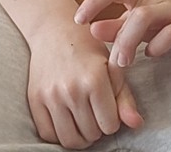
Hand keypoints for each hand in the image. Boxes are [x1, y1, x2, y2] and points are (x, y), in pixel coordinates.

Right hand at [25, 21, 139, 148]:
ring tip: (82, 120)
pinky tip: (66, 121)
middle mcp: (71, 89)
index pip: (110, 125)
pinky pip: (47, 134)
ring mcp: (50, 95)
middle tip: (94, 111)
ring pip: (70, 140)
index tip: (107, 107)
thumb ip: (125, 98)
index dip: (112, 119)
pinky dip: (59, 134)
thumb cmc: (87, 48)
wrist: (53, 30)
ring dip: (80, 136)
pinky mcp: (34, 98)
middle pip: (91, 134)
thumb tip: (137, 124)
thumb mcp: (111, 67)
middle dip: (96, 127)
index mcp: (94, 79)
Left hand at [75, 0, 170, 67]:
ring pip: (147, 18)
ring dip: (130, 41)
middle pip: (132, 10)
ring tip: (122, 62)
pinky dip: (157, 45)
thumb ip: (116, 25)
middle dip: (116, 35)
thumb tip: (89, 30)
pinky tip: (151, 54)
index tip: (78, 20)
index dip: (93, 1)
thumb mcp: (137, 19)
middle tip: (107, 58)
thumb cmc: (164, 18)